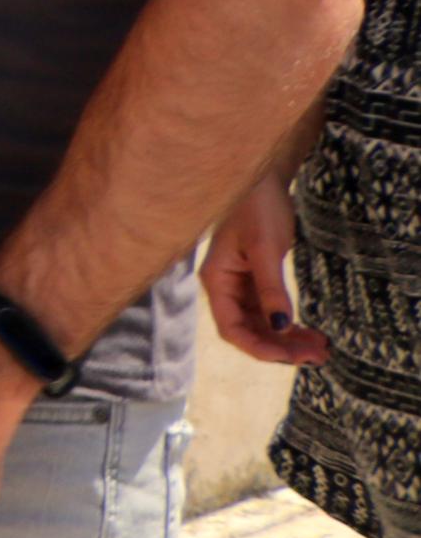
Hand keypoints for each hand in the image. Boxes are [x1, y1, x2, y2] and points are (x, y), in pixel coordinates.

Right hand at [203, 173, 329, 364]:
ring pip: (262, 324)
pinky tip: (310, 332)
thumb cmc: (257, 207)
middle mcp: (225, 287)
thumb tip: (280, 326)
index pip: (231, 328)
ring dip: (288, 340)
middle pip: (249, 330)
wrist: (263, 179)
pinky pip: (270, 311)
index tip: (291, 358)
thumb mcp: (265, 248)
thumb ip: (270, 288)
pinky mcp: (256, 280)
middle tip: (318, 357)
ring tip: (321, 349)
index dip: (259, 348)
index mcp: (217, 279)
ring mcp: (240, 284)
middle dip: (281, 347)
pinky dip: (289, 325)